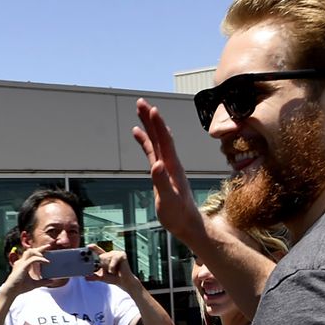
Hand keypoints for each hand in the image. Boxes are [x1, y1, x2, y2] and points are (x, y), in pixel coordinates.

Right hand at [0, 246, 60, 296]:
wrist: (11, 291)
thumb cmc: (20, 287)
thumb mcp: (34, 284)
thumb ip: (43, 282)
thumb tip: (52, 281)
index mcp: (23, 264)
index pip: (31, 254)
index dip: (39, 250)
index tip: (47, 248)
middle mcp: (22, 262)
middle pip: (30, 250)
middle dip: (40, 248)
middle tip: (48, 246)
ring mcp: (21, 263)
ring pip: (30, 252)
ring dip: (39, 252)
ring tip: (46, 257)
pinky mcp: (23, 266)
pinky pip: (33, 259)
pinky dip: (41, 259)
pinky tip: (47, 262)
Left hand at [89, 245, 138, 289]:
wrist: (123, 282)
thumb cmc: (113, 278)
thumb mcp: (101, 277)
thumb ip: (93, 276)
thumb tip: (85, 277)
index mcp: (104, 257)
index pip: (97, 251)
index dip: (92, 248)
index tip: (87, 246)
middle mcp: (109, 254)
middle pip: (101, 256)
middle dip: (101, 265)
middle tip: (103, 270)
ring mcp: (116, 253)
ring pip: (106, 258)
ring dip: (107, 268)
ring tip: (112, 272)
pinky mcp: (122, 254)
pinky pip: (113, 259)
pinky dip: (112, 267)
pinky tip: (114, 271)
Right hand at [132, 99, 210, 249]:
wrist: (186, 222)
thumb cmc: (178, 214)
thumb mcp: (168, 200)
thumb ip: (162, 183)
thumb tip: (156, 165)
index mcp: (172, 167)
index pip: (165, 141)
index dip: (158, 125)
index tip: (152, 109)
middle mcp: (170, 162)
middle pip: (160, 135)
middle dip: (151, 118)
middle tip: (140, 102)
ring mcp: (166, 166)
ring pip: (156, 140)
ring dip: (148, 124)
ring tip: (139, 110)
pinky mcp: (161, 171)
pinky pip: (152, 150)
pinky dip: (145, 140)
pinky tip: (137, 133)